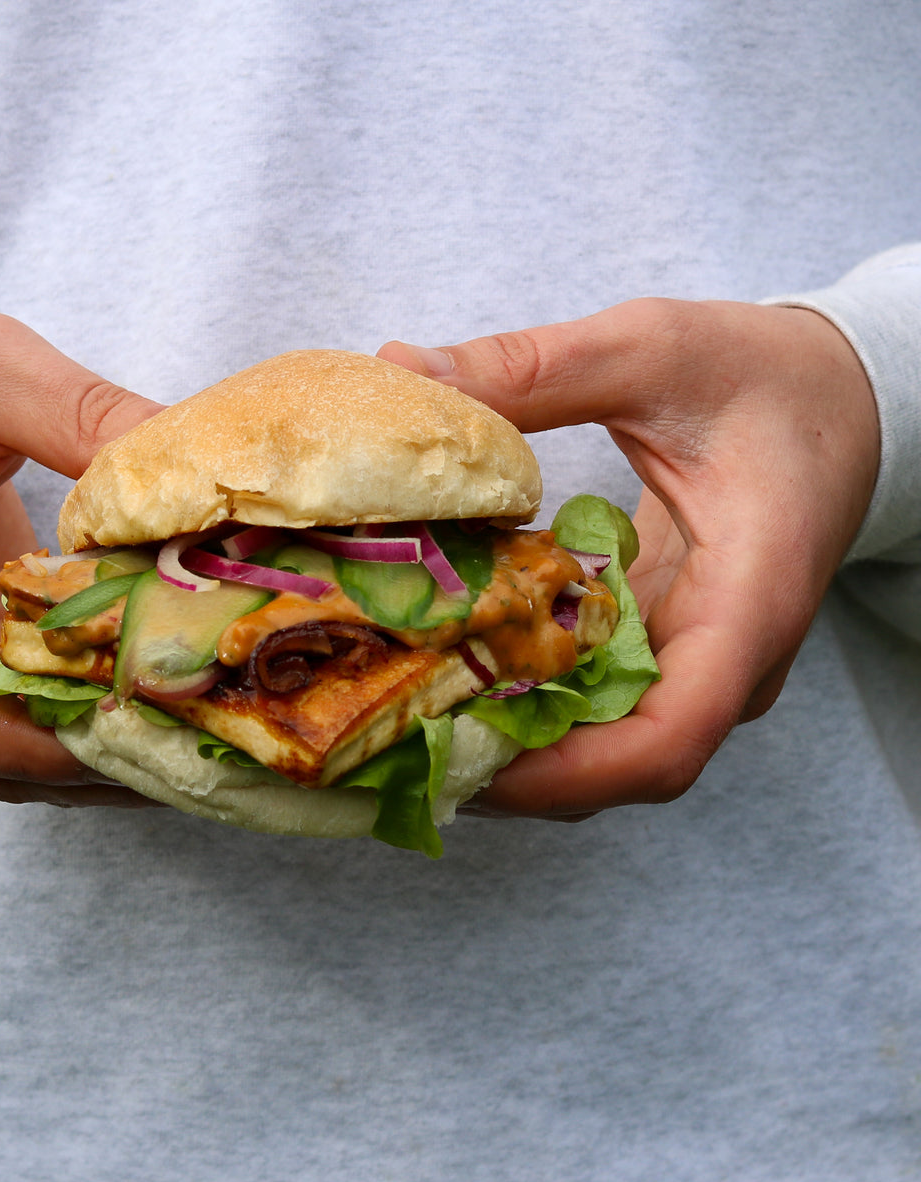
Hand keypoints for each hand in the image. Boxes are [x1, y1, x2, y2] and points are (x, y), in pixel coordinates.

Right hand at [0, 311, 161, 804]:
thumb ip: (86, 416)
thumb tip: (193, 476)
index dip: (30, 741)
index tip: (133, 722)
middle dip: (88, 752)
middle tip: (197, 736)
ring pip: (3, 750)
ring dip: (98, 748)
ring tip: (196, 734)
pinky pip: (19, 712)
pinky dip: (89, 715)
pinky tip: (164, 700)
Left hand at [379, 299, 879, 817]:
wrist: (842, 396)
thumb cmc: (765, 375)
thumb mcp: (652, 351)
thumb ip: (532, 368)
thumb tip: (402, 371)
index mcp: (749, 605)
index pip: (669, 738)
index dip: (562, 773)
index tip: (461, 757)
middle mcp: (729, 661)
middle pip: (620, 765)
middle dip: (510, 767)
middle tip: (398, 737)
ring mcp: (700, 664)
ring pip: (604, 746)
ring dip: (508, 743)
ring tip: (406, 715)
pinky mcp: (669, 648)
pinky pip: (598, 700)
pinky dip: (525, 699)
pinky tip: (449, 671)